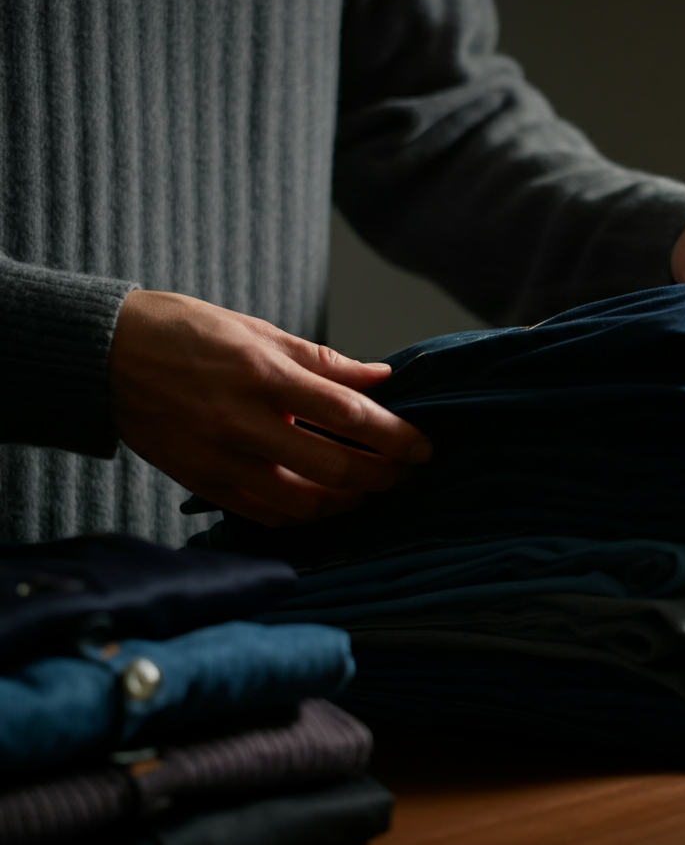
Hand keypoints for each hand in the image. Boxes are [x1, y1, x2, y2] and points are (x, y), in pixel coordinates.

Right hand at [108, 290, 431, 525]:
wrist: (102, 354)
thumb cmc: (184, 332)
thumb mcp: (257, 330)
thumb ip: (322, 361)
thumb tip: (378, 379)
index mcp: (263, 375)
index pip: (348, 414)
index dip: (393, 435)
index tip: (421, 446)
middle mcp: (244, 422)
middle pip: (333, 467)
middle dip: (381, 475)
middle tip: (402, 471)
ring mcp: (220, 459)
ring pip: (302, 503)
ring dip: (346, 502)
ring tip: (366, 489)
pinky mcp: (201, 483)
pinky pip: (263, 514)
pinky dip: (302, 515)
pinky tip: (321, 503)